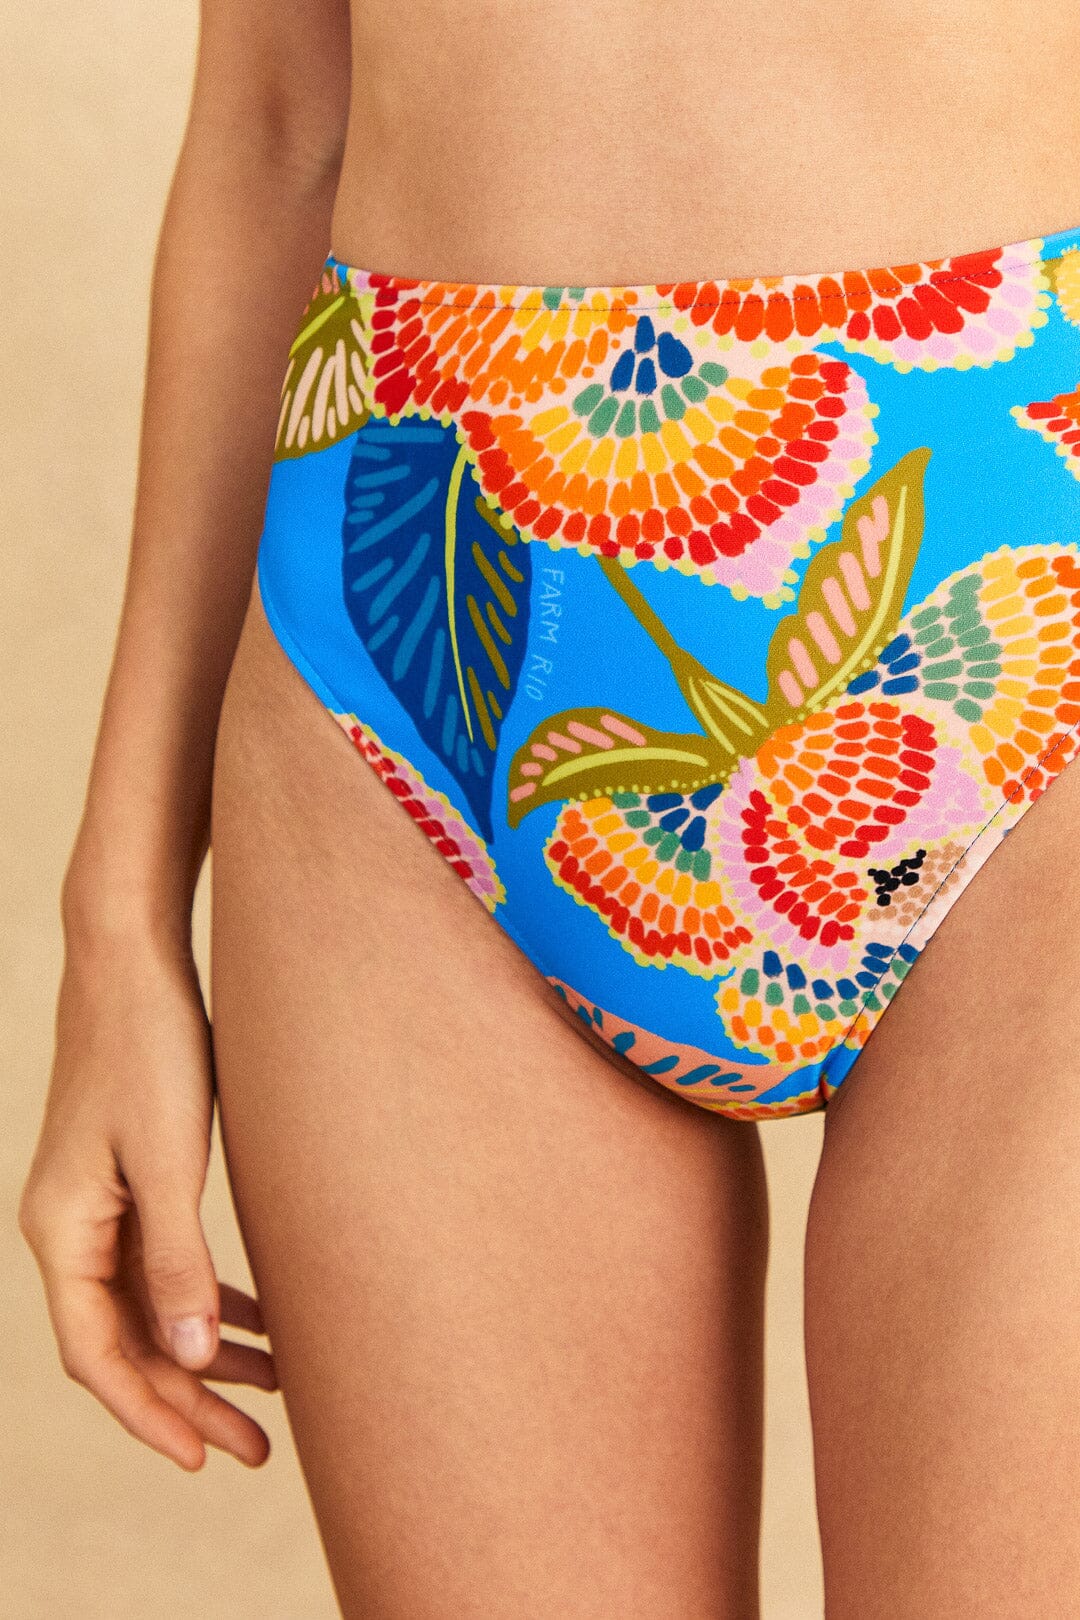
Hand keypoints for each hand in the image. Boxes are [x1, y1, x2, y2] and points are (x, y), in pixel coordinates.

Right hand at [18, 927, 277, 1470]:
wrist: (134, 959)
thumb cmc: (149, 1048)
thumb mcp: (169, 1157)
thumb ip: (179, 1259)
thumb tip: (194, 1359)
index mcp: (63, 1230)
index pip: (98, 1354)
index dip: (151, 1413)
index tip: (204, 1458)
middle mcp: (70, 1227)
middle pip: (126, 1341)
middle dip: (189, 1399)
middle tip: (257, 1449)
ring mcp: (99, 1204)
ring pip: (150, 1305)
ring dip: (205, 1353)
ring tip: (273, 1392)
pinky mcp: (130, 1179)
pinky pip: (163, 1263)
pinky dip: (206, 1296)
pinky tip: (257, 1320)